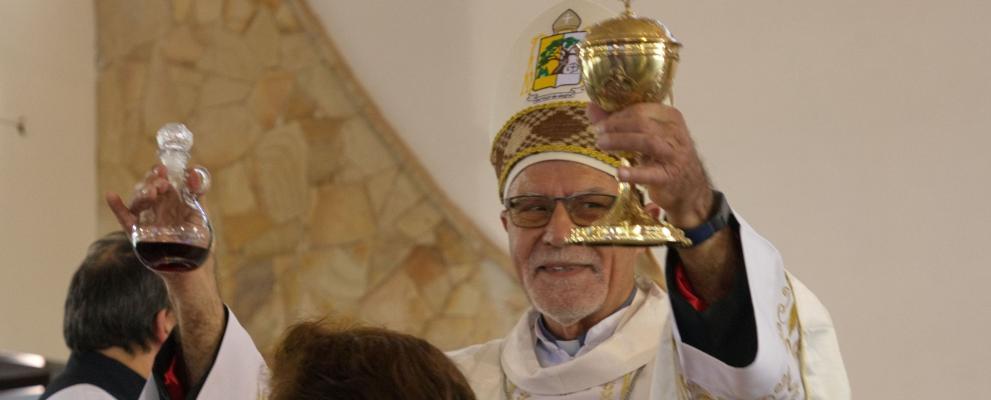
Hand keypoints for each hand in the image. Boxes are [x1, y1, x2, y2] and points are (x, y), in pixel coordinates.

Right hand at [106, 164, 209, 233]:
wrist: (193, 264)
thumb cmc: (197, 239)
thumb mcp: (200, 213)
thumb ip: (197, 192)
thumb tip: (195, 171)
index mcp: (170, 200)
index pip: (161, 181)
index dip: (160, 174)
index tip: (163, 169)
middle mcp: (156, 208)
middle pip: (148, 188)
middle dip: (152, 181)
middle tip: (162, 183)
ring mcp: (146, 219)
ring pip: (137, 200)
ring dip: (142, 193)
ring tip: (152, 193)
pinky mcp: (138, 234)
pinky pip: (125, 219)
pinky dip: (117, 207)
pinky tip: (111, 195)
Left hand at [589, 102, 713, 227]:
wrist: (688, 186)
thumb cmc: (662, 156)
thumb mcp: (644, 136)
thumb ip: (618, 121)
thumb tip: (590, 107)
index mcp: (669, 117)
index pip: (640, 109)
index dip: (617, 115)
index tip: (599, 123)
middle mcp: (675, 132)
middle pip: (642, 123)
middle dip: (615, 126)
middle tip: (597, 133)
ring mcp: (674, 154)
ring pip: (647, 142)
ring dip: (620, 141)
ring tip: (601, 145)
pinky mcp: (669, 176)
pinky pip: (651, 173)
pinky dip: (634, 172)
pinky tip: (619, 172)